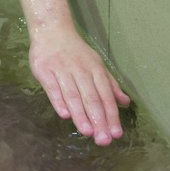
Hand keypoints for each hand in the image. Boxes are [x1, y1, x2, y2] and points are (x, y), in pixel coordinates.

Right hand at [28, 27, 130, 145]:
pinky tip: (64, 115)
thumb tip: (125, 103)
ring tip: (88, 132)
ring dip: (81, 114)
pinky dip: (58, 101)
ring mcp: (62, 70)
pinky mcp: (44, 70)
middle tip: (103, 140)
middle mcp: (80, 70)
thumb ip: (110, 84)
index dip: (111, 115)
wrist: (52, 30)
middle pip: (91, 98)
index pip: (105, 96)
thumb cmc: (76, 52)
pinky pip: (52, 87)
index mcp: (95, 70)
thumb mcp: (96, 64)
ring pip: (73, 95)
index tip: (116, 134)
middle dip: (98, 119)